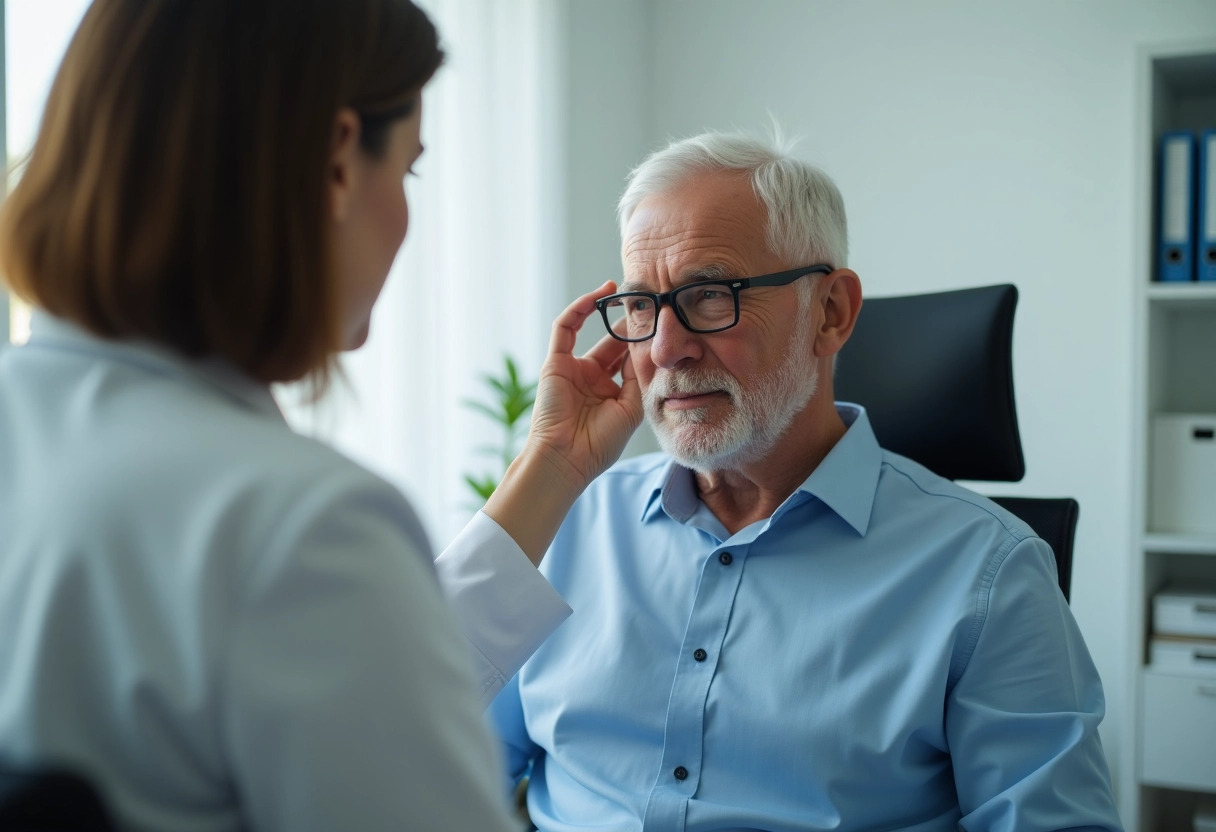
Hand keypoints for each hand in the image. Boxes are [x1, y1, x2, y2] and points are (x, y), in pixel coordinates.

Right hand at [483, 282, 642, 563]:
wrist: (567, 459)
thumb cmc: (600, 444)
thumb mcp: (632, 408)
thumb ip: (640, 378)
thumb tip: (651, 348)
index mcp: (610, 392)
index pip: (629, 358)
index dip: (644, 340)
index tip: (664, 320)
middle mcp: (592, 377)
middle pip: (613, 341)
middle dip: (630, 322)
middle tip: (649, 298)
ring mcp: (572, 369)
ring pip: (591, 330)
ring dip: (607, 310)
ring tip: (625, 290)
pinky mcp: (555, 362)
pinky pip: (565, 326)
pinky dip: (581, 307)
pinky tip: (601, 293)